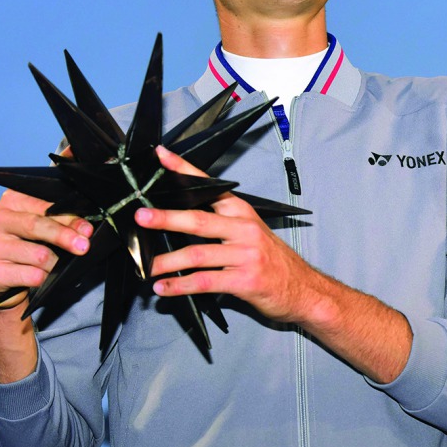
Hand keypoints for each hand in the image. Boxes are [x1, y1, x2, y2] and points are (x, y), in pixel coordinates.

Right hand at [0, 188, 91, 309]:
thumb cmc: (22, 246)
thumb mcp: (36, 228)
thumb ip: (56, 222)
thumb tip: (83, 230)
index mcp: (10, 201)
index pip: (44, 207)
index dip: (68, 219)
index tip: (87, 230)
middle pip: (37, 226)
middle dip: (65, 237)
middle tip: (83, 246)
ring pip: (39, 255)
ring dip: (55, 264)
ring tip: (55, 266)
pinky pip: (32, 275)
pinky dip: (44, 278)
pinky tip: (41, 277)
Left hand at [137, 146, 324, 324]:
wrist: (304, 289)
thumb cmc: (272, 261)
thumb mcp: (250, 234)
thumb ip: (220, 226)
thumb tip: (179, 219)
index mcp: (242, 213)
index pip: (210, 186)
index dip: (184, 170)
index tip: (161, 156)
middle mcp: (244, 229)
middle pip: (198, 220)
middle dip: (166, 218)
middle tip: (141, 217)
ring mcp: (245, 255)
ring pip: (198, 254)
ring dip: (167, 261)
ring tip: (146, 266)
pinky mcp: (245, 281)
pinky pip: (205, 282)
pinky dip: (180, 285)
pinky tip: (164, 287)